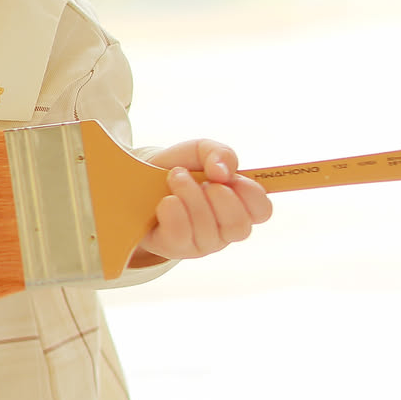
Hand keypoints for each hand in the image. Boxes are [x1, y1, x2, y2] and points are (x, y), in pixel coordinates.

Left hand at [130, 138, 271, 266]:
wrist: (138, 178)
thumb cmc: (179, 166)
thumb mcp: (201, 151)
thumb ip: (219, 153)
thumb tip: (223, 172)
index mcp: (238, 206)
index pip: (262, 211)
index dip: (250, 194)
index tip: (228, 176)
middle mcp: (223, 230)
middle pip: (239, 227)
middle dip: (219, 198)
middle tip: (202, 179)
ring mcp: (200, 243)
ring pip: (208, 230)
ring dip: (190, 196)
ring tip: (175, 178)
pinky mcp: (174, 248)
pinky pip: (181, 236)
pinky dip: (174, 212)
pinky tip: (165, 201)